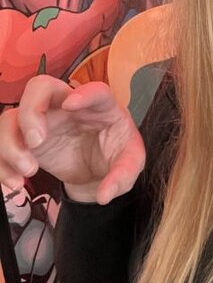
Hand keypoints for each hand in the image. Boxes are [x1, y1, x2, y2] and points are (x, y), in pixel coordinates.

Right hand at [0, 76, 144, 204]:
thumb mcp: (129, 164)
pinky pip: (3, 143)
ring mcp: (44, 121)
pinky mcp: (27, 141)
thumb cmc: (114, 155)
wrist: (97, 169)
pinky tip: (15, 183)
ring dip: (10, 143)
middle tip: (37, 141)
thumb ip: (121, 177)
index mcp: (101, 106)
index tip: (71, 104)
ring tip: (29, 170)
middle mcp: (67, 106)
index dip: (83, 93)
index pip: (95, 90)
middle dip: (31, 110)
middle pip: (41, 87)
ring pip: (13, 116)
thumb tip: (106, 195)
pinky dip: (2, 164)